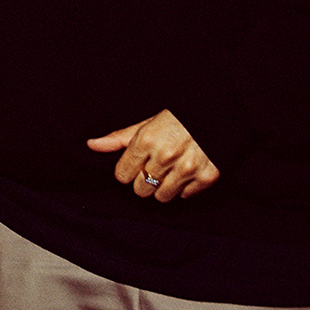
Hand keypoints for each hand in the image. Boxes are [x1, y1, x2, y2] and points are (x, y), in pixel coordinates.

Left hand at [87, 108, 219, 201]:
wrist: (217, 113)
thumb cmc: (177, 118)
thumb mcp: (146, 123)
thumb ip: (119, 138)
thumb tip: (92, 145)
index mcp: (147, 140)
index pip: (122, 175)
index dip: (127, 171)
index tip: (135, 164)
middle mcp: (166, 156)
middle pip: (140, 190)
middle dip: (144, 180)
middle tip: (154, 167)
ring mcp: (187, 168)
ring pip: (161, 197)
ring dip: (163, 186)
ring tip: (170, 169)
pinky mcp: (207, 177)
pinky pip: (185, 196)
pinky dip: (184, 187)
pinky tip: (187, 170)